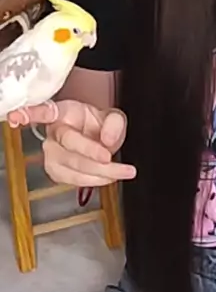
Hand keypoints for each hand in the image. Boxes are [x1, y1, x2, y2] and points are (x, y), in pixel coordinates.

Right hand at [7, 100, 136, 186]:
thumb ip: (114, 123)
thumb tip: (108, 139)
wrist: (97, 138)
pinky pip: (74, 179)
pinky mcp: (56, 172)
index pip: (45, 111)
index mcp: (64, 113)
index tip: (17, 117)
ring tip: (122, 171)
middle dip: (91, 155)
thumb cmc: (99, 125)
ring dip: (98, 173)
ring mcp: (52, 155)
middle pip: (68, 146)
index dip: (31, 114)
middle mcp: (53, 134)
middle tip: (110, 159)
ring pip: (71, 167)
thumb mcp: (113, 116)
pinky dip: (95, 180)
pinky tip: (110, 176)